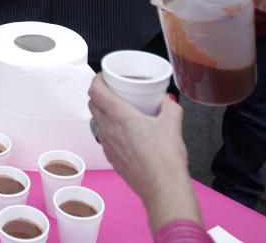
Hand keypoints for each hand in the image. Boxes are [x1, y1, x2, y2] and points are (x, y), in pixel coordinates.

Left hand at [88, 75, 201, 231]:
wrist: (162, 189)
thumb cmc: (165, 158)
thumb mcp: (172, 124)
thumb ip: (170, 107)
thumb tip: (168, 100)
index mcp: (118, 115)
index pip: (95, 90)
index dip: (96, 80)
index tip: (104, 76)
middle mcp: (107, 129)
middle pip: (93, 105)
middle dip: (100, 94)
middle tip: (114, 90)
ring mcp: (107, 145)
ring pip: (97, 122)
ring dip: (103, 113)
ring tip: (120, 111)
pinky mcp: (111, 158)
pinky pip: (104, 138)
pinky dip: (110, 130)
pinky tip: (125, 134)